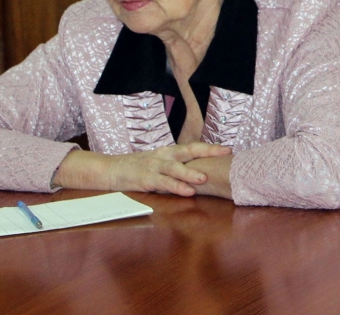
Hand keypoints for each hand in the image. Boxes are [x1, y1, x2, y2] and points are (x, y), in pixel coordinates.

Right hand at [53, 143, 232, 195]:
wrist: (111, 169)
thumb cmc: (140, 168)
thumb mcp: (160, 163)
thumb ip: (178, 166)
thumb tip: (201, 171)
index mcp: (169, 152)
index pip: (192, 147)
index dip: (210, 148)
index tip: (228, 149)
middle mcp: (164, 156)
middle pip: (188, 151)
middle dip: (207, 152)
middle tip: (225, 153)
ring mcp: (154, 167)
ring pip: (175, 169)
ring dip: (190, 173)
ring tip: (204, 178)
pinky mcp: (145, 179)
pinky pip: (163, 183)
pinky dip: (175, 187)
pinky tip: (187, 192)